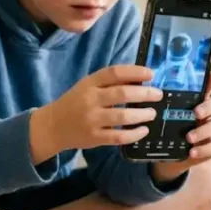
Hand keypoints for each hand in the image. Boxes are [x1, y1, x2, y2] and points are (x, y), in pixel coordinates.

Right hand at [31, 65, 162, 160]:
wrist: (52, 126)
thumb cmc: (76, 102)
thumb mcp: (87, 87)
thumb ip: (109, 83)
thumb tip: (141, 79)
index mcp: (89, 83)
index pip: (114, 73)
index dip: (135, 71)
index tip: (151, 74)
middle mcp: (90, 100)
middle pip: (121, 94)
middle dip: (144, 93)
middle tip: (158, 95)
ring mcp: (92, 120)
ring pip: (122, 117)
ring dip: (142, 114)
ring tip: (152, 113)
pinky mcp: (94, 138)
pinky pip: (118, 137)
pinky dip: (134, 134)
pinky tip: (143, 130)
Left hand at [151, 71, 210, 181]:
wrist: (172, 156)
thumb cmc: (168, 129)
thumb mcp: (163, 114)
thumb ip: (159, 101)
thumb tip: (140, 82)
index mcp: (198, 101)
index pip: (208, 86)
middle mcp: (210, 112)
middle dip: (208, 107)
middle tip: (195, 113)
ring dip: (203, 131)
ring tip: (189, 138)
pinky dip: (204, 149)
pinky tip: (192, 152)